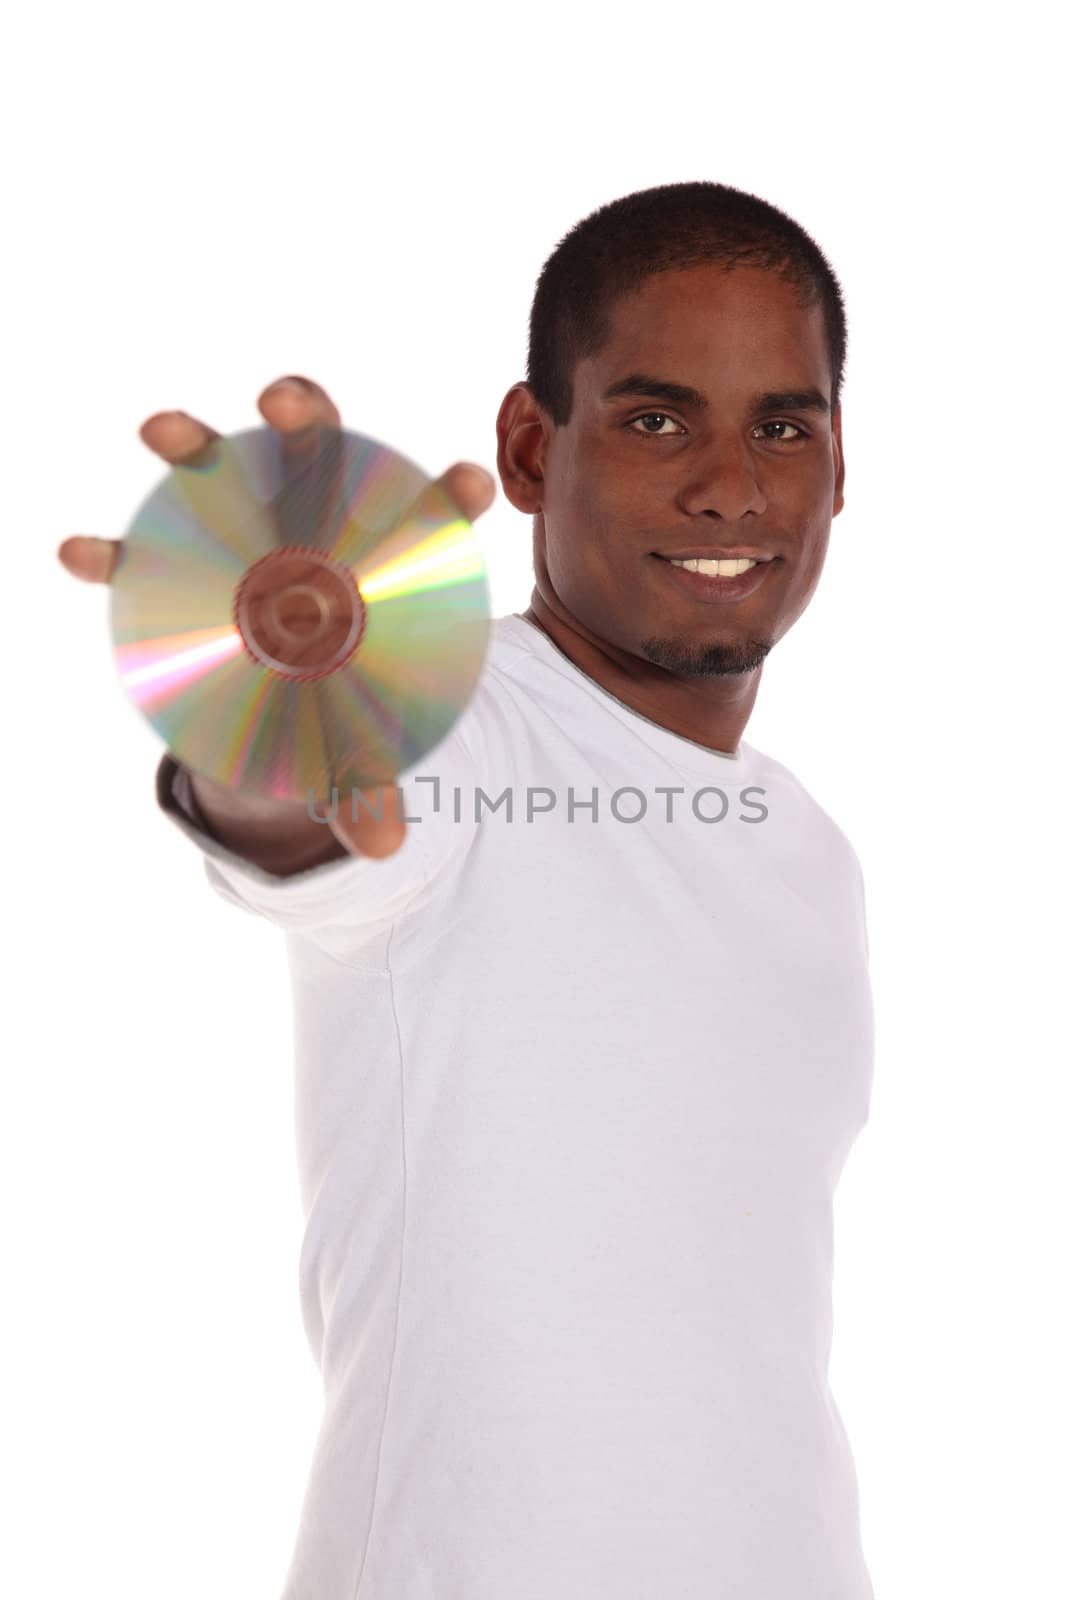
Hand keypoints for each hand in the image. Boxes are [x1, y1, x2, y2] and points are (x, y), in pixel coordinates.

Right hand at [57, 375, 495, 861]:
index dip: (446, 496)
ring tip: (160, 430)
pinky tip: (78, 554)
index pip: (423, 517)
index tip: (467, 483)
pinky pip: (139, 553)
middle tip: (284, 401)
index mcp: (380, 561)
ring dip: (190, 443)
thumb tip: (384, 848)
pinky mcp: (178, 566)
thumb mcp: (356, 746)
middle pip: (316, 453)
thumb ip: (368, 781)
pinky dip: (111, 550)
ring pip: (217, 471)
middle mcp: (312, 523)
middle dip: (303, 413)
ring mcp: (240, 535)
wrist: (279, 704)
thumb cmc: (338, 705)